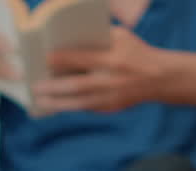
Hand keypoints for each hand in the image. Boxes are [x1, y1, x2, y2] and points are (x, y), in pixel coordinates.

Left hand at [31, 26, 162, 113]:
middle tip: (35, 87)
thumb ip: (98, 38)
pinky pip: (85, 108)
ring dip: (57, 103)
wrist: (160, 77)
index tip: (45, 58)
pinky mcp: (110, 108)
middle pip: (77, 86)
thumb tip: (68, 40)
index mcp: (114, 59)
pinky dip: (68, 106)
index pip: (85, 59)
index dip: (64, 59)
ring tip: (39, 101)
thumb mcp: (121, 37)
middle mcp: (111, 80)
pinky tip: (55, 104)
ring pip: (78, 103)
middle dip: (54, 87)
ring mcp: (111, 97)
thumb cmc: (135, 52)